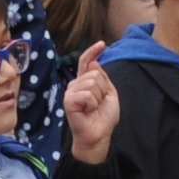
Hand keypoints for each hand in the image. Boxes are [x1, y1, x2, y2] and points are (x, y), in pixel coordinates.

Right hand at [64, 42, 119, 163]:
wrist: (98, 135)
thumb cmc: (103, 116)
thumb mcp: (109, 94)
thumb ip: (103, 78)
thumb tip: (94, 62)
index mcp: (84, 81)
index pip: (86, 61)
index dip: (93, 52)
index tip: (102, 44)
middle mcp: (75, 84)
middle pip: (95, 73)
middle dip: (104, 89)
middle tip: (99, 104)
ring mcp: (70, 92)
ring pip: (93, 83)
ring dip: (99, 97)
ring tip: (93, 108)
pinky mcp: (69, 101)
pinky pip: (87, 94)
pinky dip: (93, 104)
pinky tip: (88, 111)